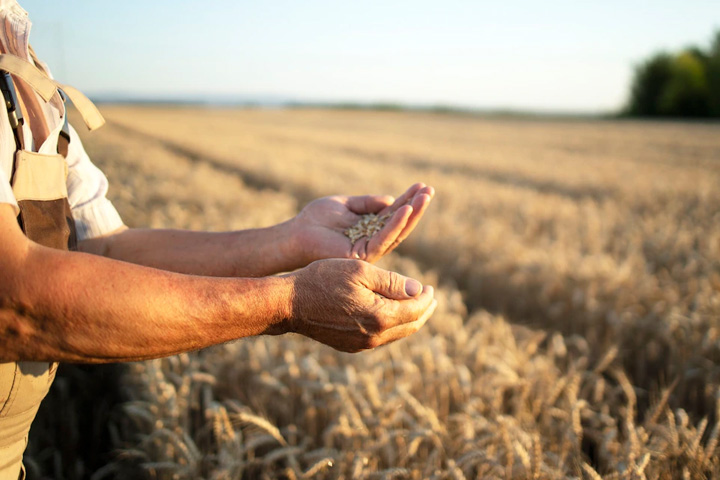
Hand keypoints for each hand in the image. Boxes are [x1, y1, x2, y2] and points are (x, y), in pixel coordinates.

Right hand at [282, 259, 435, 351]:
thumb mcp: (360, 271)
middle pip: (410, 326)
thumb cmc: (323, 279)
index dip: (426, 298)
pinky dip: (392, 325)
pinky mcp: (351, 346)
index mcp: (380, 317)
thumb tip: (419, 290)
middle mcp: (374, 336)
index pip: (416, 309)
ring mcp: (362, 345)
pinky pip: (381, 338)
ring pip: (397, 334)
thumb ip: (392, 282)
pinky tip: (390, 314)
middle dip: (424, 311)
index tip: (431, 287)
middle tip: (430, 298)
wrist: (290, 304)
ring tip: (415, 305)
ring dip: (409, 319)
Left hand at [292, 183, 433, 263]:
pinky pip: (383, 238)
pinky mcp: (362, 255)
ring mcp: (369, 249)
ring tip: (424, 197)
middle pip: (401, 224)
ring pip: (397, 232)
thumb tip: (391, 200)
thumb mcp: (346, 204)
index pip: (394, 213)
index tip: (422, 186)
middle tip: (430, 190)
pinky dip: (395, 224)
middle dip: (416, 207)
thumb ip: (367, 202)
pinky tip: (405, 210)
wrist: (296, 234)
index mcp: (370, 228)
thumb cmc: (316, 219)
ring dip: (412, 214)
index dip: (408, 200)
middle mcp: (373, 240)